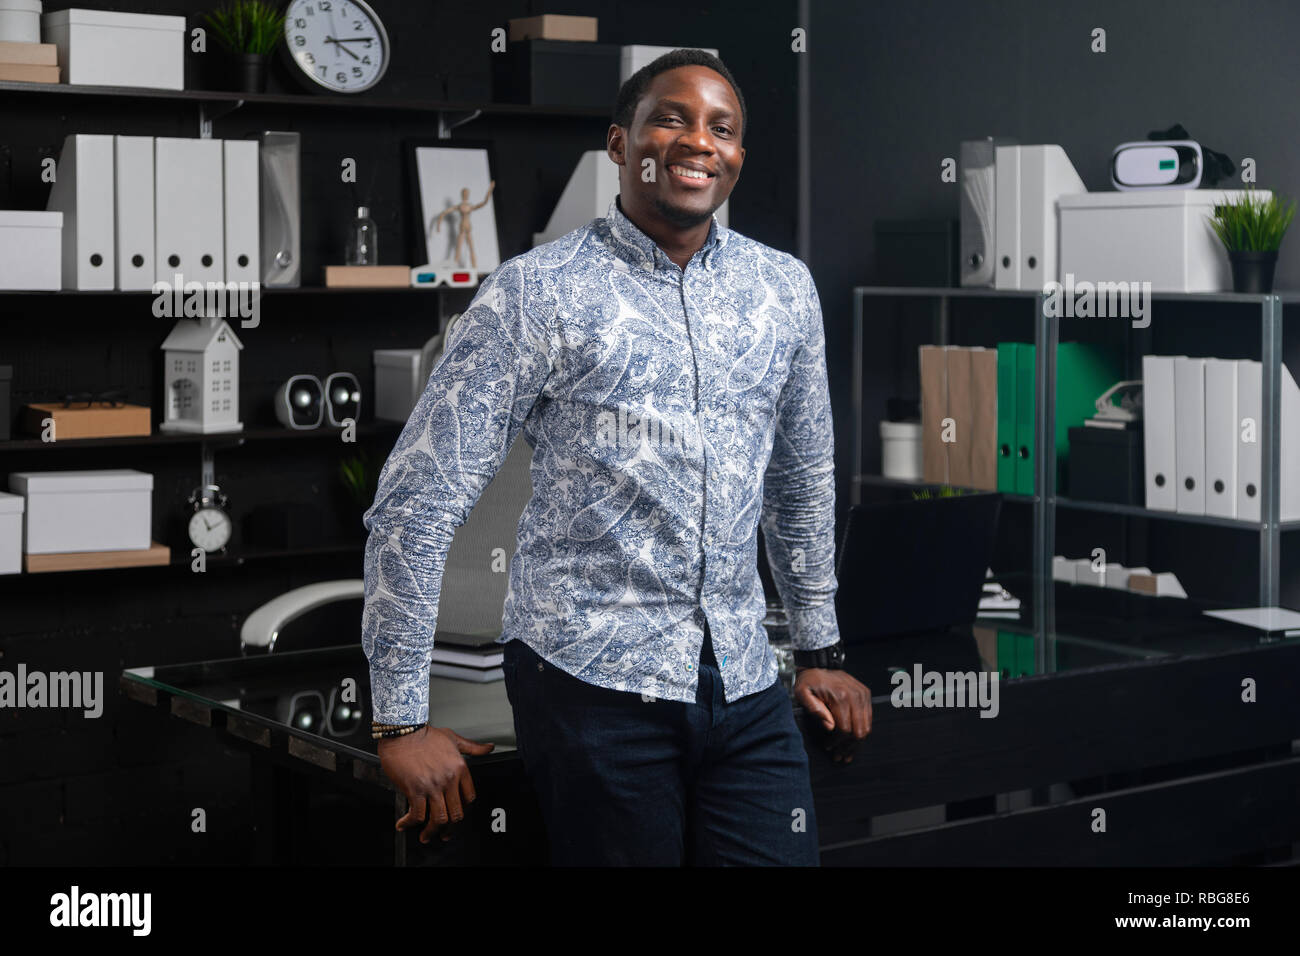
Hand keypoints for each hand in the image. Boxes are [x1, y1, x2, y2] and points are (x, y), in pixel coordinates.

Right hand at [378, 726, 494, 842]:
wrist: (404, 731)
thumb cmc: (425, 735)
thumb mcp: (453, 738)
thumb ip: (473, 747)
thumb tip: (489, 747)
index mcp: (460, 768)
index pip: (469, 798)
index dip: (463, 811)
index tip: (457, 816)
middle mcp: (449, 779)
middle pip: (456, 814)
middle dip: (450, 828)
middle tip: (444, 833)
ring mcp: (432, 786)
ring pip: (439, 819)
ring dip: (432, 832)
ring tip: (426, 835)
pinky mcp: (415, 790)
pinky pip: (417, 815)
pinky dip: (410, 823)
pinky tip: (404, 824)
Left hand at [793, 668, 871, 762]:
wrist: (819, 664)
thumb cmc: (809, 680)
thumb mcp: (803, 693)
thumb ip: (815, 710)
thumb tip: (830, 727)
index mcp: (840, 697)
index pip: (845, 729)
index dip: (837, 743)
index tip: (829, 748)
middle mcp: (855, 696)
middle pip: (859, 731)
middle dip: (849, 747)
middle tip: (839, 756)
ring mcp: (862, 695)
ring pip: (866, 727)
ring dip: (857, 743)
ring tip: (846, 752)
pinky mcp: (865, 694)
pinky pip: (868, 718)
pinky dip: (861, 731)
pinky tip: (852, 739)